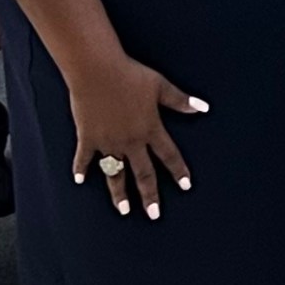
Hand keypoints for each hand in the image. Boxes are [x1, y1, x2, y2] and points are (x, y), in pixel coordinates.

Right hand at [67, 50, 204, 218]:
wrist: (97, 70)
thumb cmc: (130, 75)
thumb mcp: (161, 86)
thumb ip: (181, 101)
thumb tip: (204, 107)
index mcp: (150, 129)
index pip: (169, 156)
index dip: (178, 171)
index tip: (185, 186)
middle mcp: (130, 141)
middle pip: (143, 173)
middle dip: (150, 195)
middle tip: (154, 213)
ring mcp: (107, 142)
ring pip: (115, 174)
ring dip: (119, 193)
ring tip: (124, 210)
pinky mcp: (87, 138)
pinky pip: (84, 159)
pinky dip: (81, 170)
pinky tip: (80, 181)